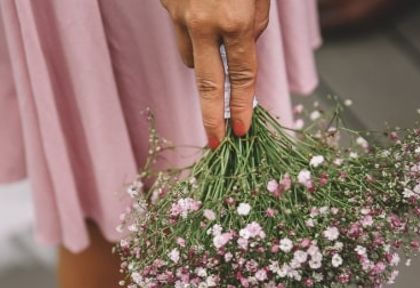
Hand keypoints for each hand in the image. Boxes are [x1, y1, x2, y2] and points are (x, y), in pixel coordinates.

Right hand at [160, 0, 270, 147]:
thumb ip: (253, 26)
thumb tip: (243, 48)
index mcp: (234, 21)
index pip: (241, 77)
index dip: (242, 106)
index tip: (240, 129)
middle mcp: (203, 23)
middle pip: (207, 85)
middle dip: (212, 118)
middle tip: (215, 142)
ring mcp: (179, 14)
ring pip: (190, 57)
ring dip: (204, 60)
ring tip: (216, 38)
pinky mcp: (166, 4)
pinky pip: (180, 29)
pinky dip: (192, 28)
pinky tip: (202, 8)